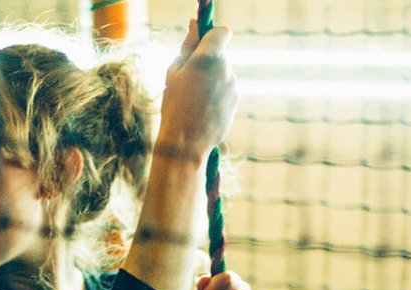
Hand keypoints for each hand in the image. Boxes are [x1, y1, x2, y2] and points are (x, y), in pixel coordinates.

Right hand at [156, 19, 237, 164]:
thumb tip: (194, 25)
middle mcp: (226, 70)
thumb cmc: (175, 106)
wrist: (186, 143)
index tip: (202, 44)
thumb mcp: (174, 72)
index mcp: (209, 58)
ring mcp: (233, 87)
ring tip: (195, 100)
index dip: (212, 36)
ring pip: (223, 75)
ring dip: (212, 81)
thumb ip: (188, 46)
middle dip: (208, 63)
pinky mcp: (236, 102)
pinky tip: (203, 110)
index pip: (221, 32)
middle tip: (189, 80)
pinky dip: (217, 96)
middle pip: (220, 56)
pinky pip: (226, 91)